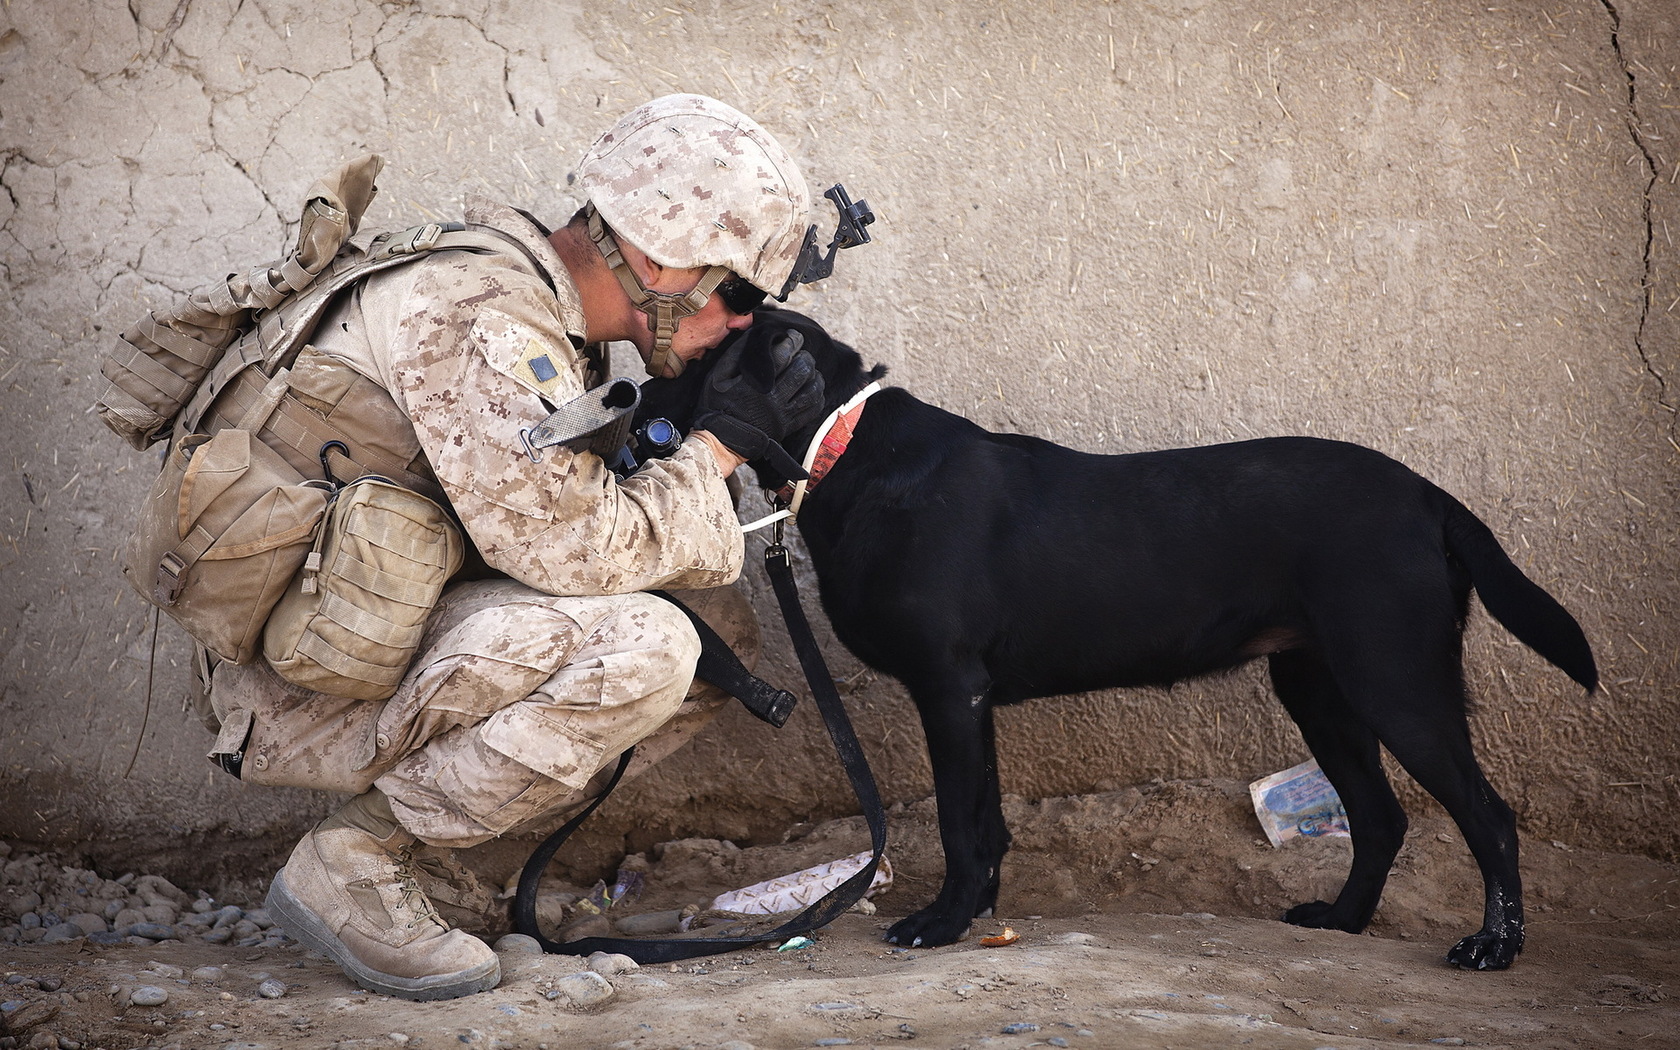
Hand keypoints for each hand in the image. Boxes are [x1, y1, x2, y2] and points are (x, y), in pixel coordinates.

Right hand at [692, 330, 825, 483]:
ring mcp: (783, 415)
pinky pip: (813, 409)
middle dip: (804, 356)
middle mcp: (772, 400)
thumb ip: (735, 354)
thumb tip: (754, 335)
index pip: (783, 355)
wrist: (722, 441)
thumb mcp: (717, 377)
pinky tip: (812, 388)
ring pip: (812, 390)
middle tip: (800, 352)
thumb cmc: (717, 407)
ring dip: (814, 375)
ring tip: (808, 369)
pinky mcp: (788, 427)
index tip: (793, 336)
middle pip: (802, 370)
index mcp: (754, 385)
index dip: (792, 340)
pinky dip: (817, 395)